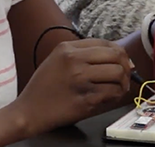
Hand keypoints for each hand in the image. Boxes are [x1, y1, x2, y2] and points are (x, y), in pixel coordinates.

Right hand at [14, 39, 131, 135]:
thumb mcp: (57, 59)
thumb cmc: (44, 86)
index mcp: (68, 48)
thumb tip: (118, 56)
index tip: (123, 62)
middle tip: (126, 75)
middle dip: (126, 66)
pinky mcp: (85, 99)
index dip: (120, 53)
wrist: (29, 111)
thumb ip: (83, 54)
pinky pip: (112, 92)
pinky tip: (111, 97)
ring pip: (118, 73)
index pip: (106, 43)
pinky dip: (116, 95)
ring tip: (119, 87)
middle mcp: (74, 60)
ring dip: (123, 82)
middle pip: (116, 56)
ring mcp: (80, 80)